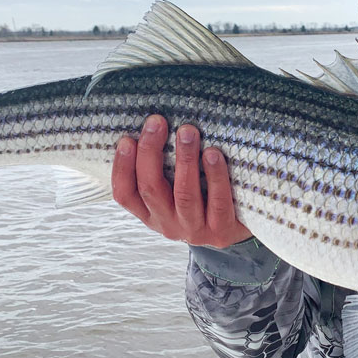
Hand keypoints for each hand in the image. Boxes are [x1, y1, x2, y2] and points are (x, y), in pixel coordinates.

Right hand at [111, 114, 252, 248]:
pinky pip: (217, 203)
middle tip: (157, 122)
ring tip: (188, 131)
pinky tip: (213, 154)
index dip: (122, 167)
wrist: (236, 236)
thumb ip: (162, 168)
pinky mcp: (221, 231)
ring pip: (184, 195)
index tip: (126, 139)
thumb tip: (153, 124)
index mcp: (150, 213)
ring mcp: (194, 229)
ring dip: (185, 159)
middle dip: (151, 152)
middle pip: (151, 189)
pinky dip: (215, 176)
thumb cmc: (201, 200)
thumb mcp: (173, 191)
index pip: (125, 194)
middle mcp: (167, 223)